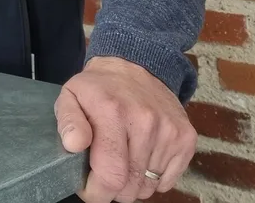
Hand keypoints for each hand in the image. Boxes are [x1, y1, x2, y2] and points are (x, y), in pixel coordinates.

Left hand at [55, 56, 196, 201]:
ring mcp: (168, 130)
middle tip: (103, 174)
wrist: (135, 65)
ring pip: (148, 186)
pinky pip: (168, 181)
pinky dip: (152, 179)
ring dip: (132, 183)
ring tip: (121, 161)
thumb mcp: (70, 97)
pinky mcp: (186, 137)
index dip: (97, 192)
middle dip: (113, 190)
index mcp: (112, 112)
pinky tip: (140, 159)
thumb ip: (68, 122)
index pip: (111, 174)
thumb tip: (73, 145)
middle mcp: (145, 121)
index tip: (88, 189)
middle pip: (131, 186)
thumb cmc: (98, 88)